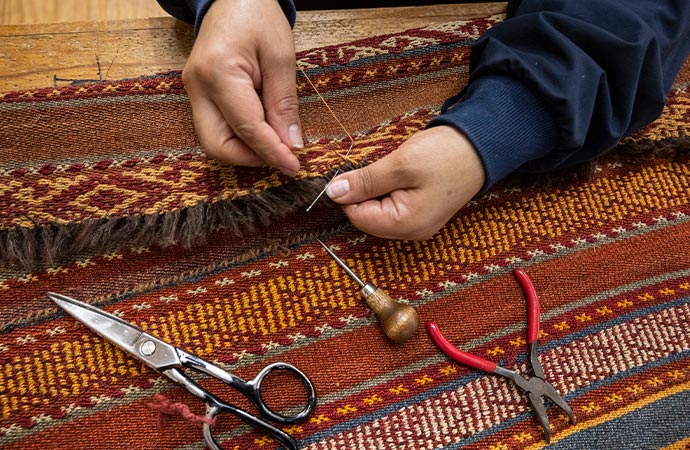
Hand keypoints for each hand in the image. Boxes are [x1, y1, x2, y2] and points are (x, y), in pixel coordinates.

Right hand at [182, 0, 302, 175]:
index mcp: (218, 73)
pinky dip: (240, 136)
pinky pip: (216, 128)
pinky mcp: (198, 95)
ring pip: (214, 141)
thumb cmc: (257, 15)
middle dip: (251, 158)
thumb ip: (284, 104)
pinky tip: (263, 128)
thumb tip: (291, 145)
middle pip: (217, 145)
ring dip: (246, 149)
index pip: (246, 128)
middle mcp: (197, 87)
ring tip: (276, 140)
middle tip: (283, 156)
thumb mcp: (281, 57)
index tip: (294, 167)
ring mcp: (193, 92)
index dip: (271, 152)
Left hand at [325, 126, 484, 239]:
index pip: (357, 217)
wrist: (483, 146)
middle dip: (365, 192)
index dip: (350, 193)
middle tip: (381, 167)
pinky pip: (393, 207)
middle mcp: (412, 232)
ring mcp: (419, 224)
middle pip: (367, 217)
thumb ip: (365, 181)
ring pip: (379, 211)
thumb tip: (334, 193)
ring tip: (396, 170)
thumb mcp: (400, 164)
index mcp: (406, 224)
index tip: (356, 170)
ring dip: (377, 190)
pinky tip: (402, 175)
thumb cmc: (446, 154)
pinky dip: (389, 190)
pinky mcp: (423, 213)